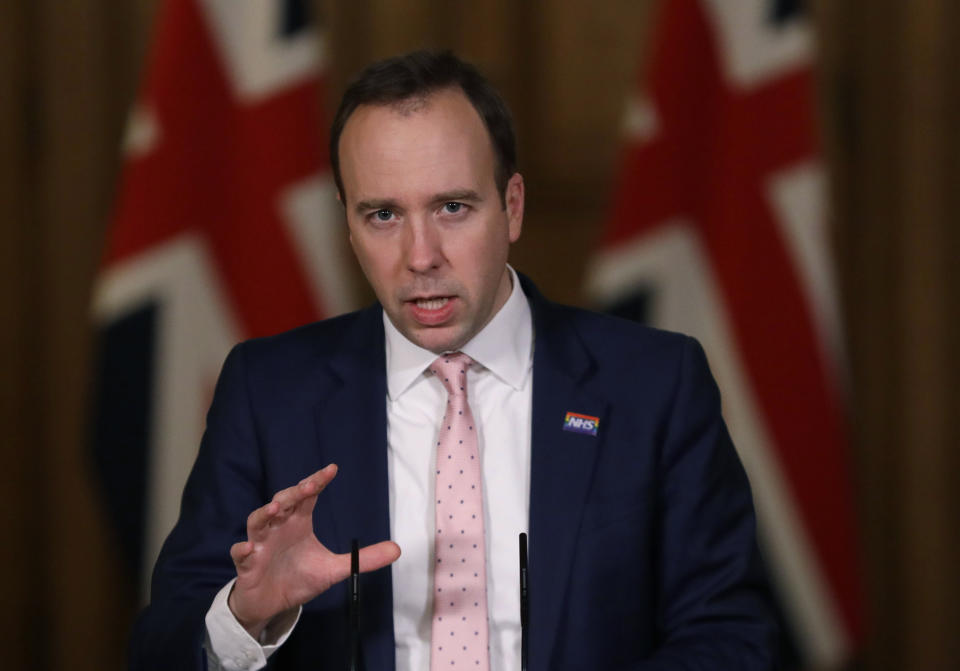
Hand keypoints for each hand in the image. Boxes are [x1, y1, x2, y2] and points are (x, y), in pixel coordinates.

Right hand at [227, 464, 400, 638]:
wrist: (272, 603)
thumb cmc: (298, 578)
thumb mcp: (334, 569)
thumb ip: (362, 558)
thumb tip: (397, 549)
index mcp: (298, 522)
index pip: (307, 496)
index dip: (317, 481)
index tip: (332, 469)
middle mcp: (278, 527)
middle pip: (283, 501)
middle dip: (294, 492)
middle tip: (308, 486)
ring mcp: (260, 544)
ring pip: (258, 521)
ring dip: (265, 513)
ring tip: (276, 507)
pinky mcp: (247, 564)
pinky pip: (241, 554)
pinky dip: (243, 550)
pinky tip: (248, 549)